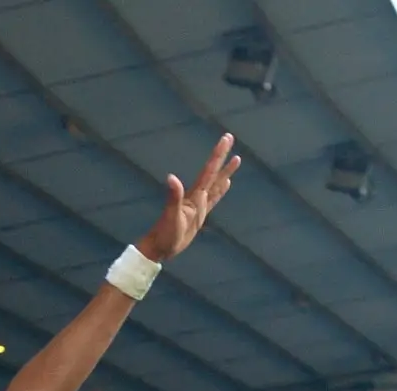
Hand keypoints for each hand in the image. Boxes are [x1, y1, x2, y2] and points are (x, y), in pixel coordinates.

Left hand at [136, 134, 240, 261]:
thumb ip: (173, 197)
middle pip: (213, 172)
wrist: (160, 248)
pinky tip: (226, 183)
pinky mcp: (200, 215)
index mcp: (194, 196)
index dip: (217, 155)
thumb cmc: (165, 234)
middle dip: (222, 156)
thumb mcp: (171, 216)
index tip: (226, 139)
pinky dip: (221, 190)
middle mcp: (198, 197)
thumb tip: (171, 177)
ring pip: (216, 183)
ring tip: (236, 159)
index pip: (208, 171)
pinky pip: (215, 198)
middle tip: (229, 137)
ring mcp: (199, 205)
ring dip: (225, 171)